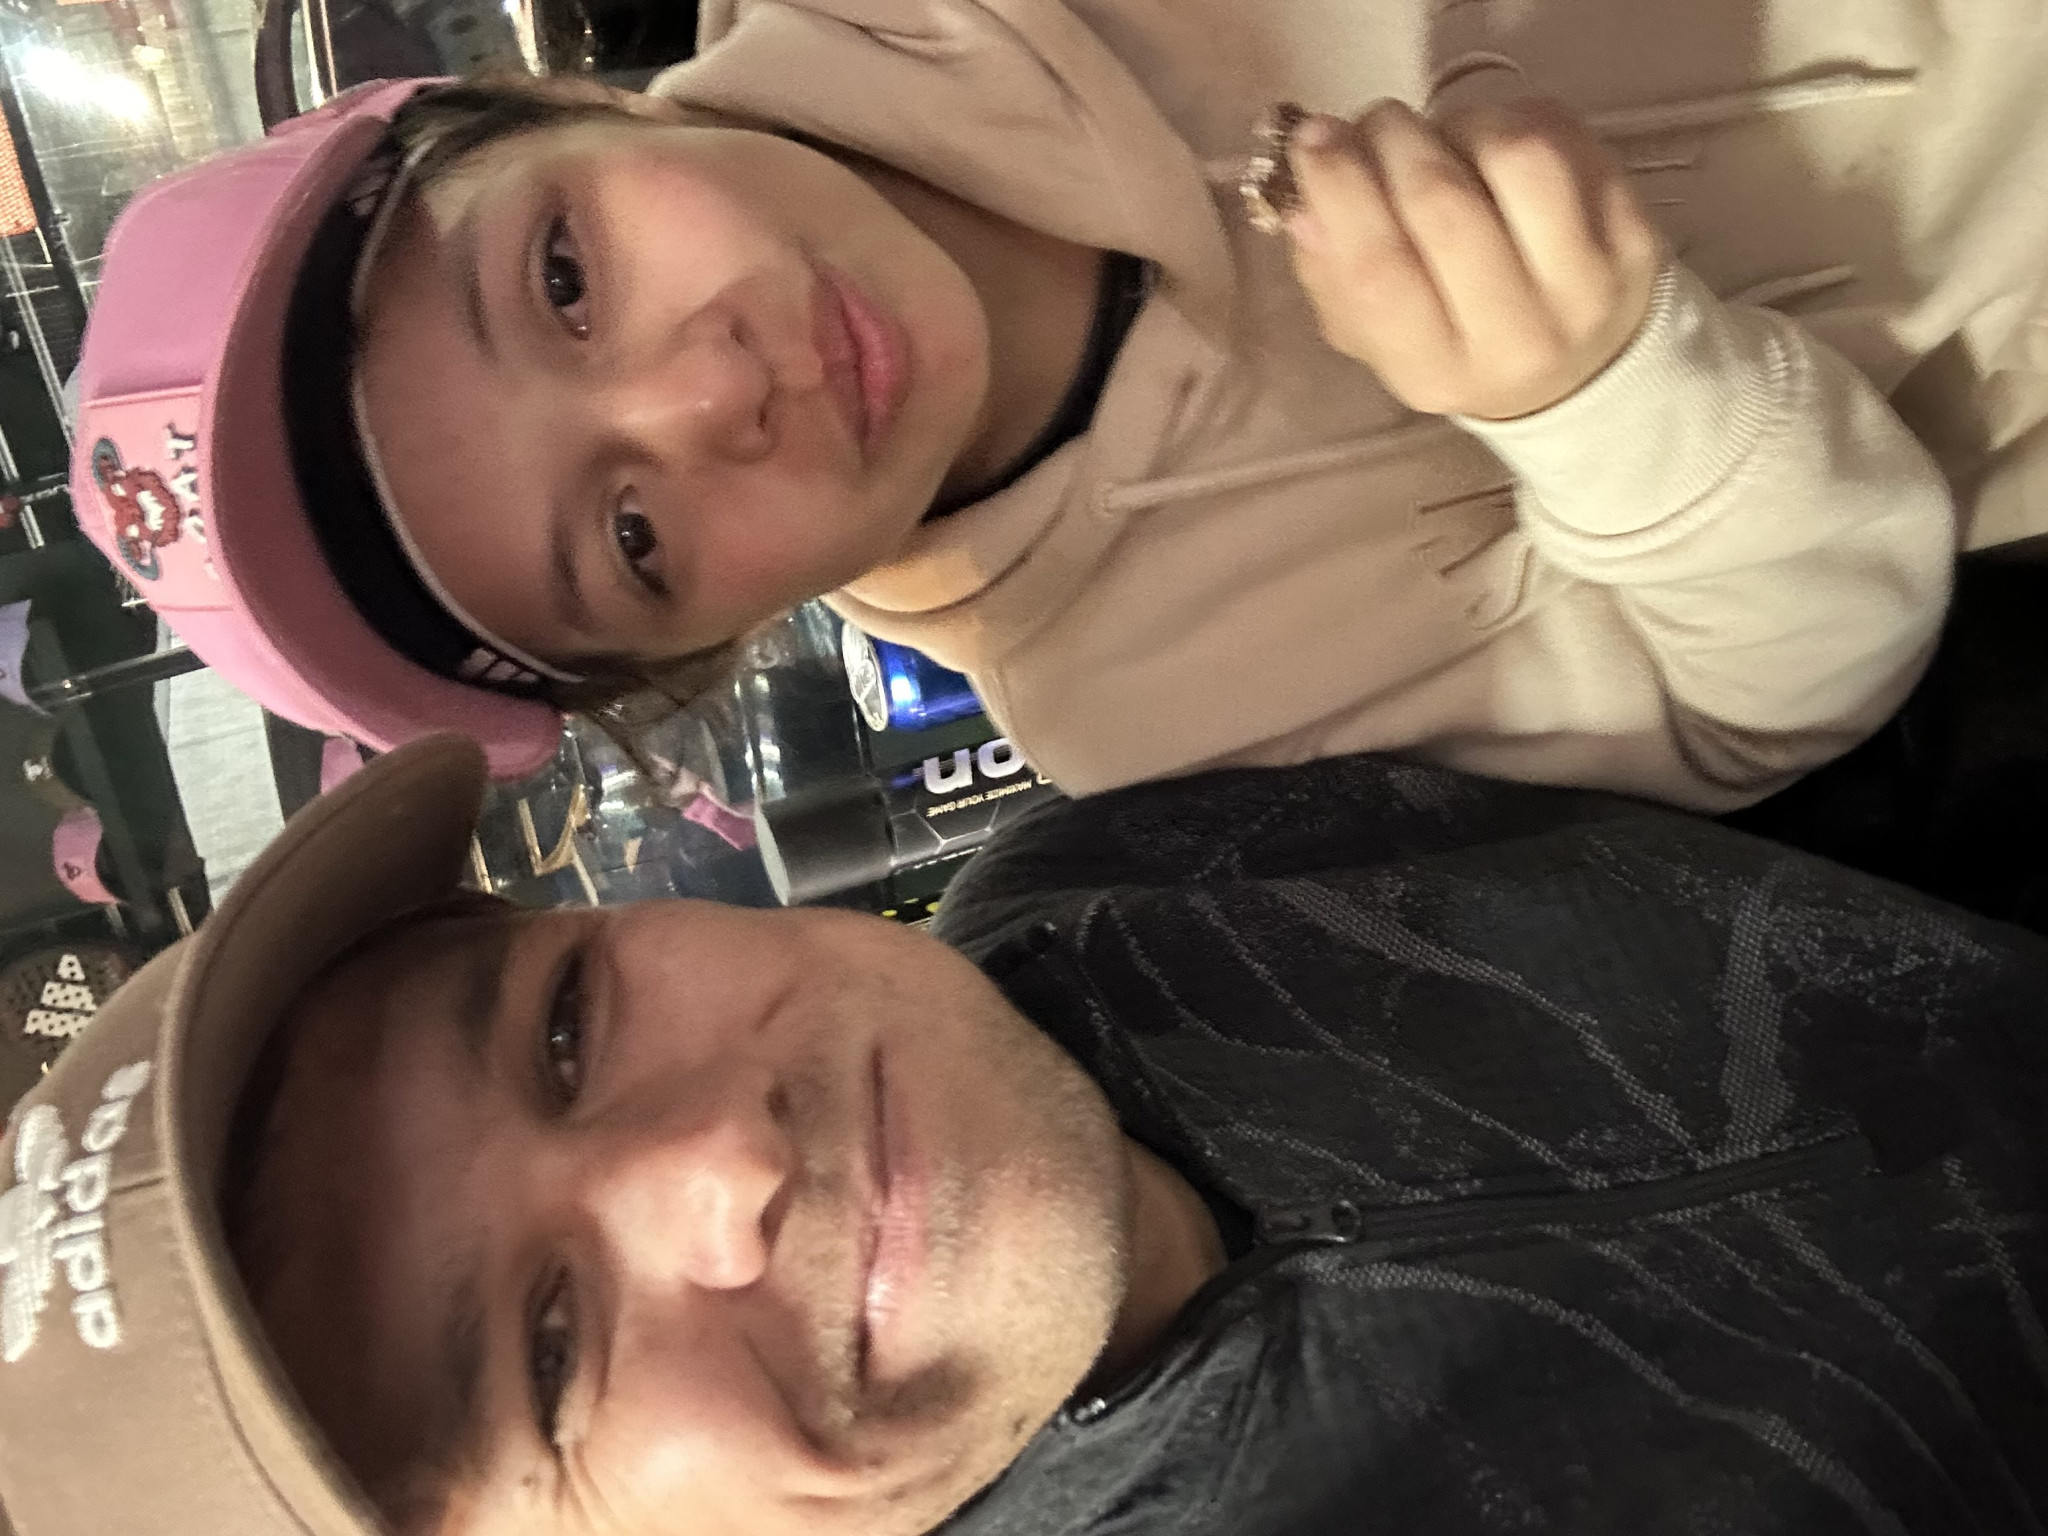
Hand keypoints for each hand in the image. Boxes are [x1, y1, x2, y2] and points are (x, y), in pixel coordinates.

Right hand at [1283, 95, 1662, 420]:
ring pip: (1517, 160)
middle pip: (1443, 207)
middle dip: (1392, 144)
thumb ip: (1331, 277)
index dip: (1340, 192)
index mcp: (1436, 372)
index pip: (1380, 273)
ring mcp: (1586, 284)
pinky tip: (1490, 146)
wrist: (1582, 372)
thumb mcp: (1378, 337)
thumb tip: (1305, 203)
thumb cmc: (1458, 343)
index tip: (1314, 141)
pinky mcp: (1632, 231)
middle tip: (1374, 126)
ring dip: (1460, 126)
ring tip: (1442, 139)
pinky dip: (1512, 119)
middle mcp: (1516, 337)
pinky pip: (1565, 141)